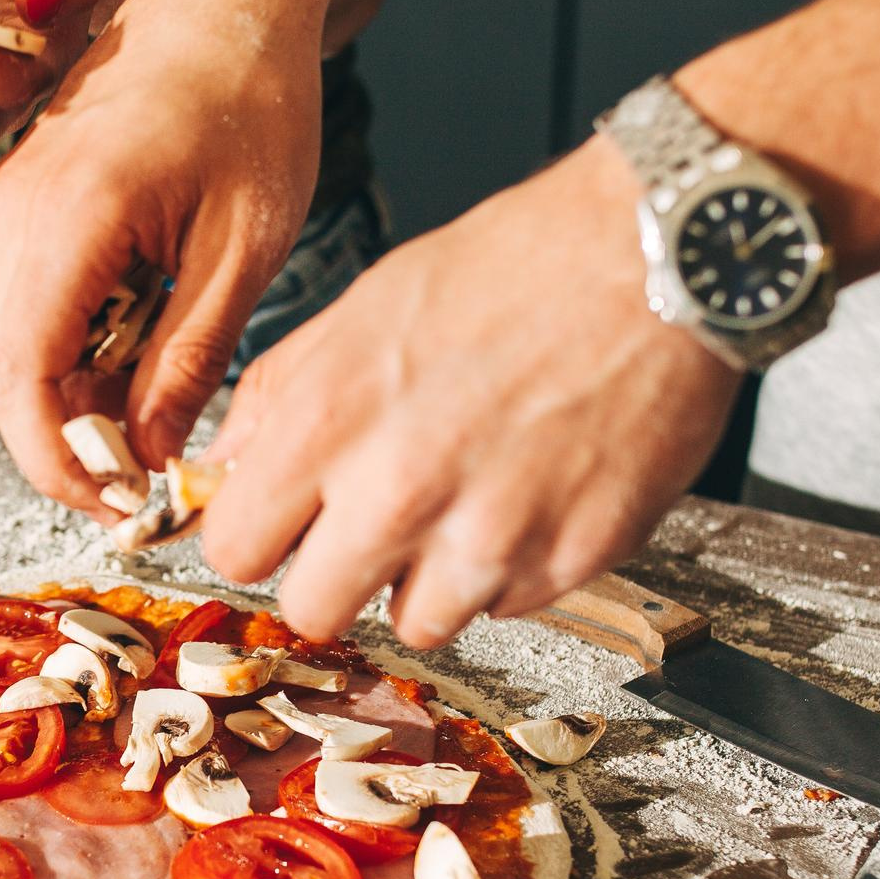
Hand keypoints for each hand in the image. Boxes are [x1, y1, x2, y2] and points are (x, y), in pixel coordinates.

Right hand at [0, 0, 330, 513]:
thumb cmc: (254, 94)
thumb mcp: (244, 243)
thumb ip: (188, 354)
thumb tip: (148, 455)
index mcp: (68, 218)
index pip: (21, 384)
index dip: (60, 465)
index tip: (121, 508)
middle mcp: (18, 211)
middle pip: (6, 374)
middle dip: (67, 446)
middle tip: (145, 489)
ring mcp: (14, 200)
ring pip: (16, 342)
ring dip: (75, 398)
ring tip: (160, 421)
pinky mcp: (32, 196)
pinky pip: (33, 301)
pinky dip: (78, 348)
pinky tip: (146, 356)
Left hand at [197, 138, 742, 649]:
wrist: (652, 255)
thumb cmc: (516, 264)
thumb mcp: (364, 304)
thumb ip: (281, 393)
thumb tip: (227, 464)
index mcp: (329, 424)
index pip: (236, 550)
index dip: (261, 535)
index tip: (286, 523)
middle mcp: (399, 496)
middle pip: (315, 611)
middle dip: (334, 576)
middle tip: (370, 528)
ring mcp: (488, 539)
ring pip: (417, 623)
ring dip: (428, 578)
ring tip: (464, 499)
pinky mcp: (569, 560)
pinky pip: (508, 603)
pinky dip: (510, 566)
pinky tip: (529, 491)